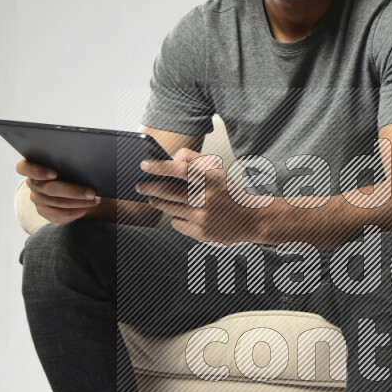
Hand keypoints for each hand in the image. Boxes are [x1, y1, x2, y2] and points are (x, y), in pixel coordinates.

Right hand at [16, 157, 100, 223]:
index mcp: (33, 164)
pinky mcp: (44, 211)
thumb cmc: (73, 166)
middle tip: (92, 192)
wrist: (76, 182)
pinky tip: (86, 208)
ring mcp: (36, 198)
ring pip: (55, 203)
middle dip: (72, 191)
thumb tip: (87, 162)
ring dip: (78, 202)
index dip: (37, 171)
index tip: (54, 174)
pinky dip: (74, 212)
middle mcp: (32, 182)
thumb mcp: (71, 160)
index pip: (23, 167)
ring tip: (95, 200)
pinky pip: (57, 215)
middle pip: (48, 189)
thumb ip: (70, 159)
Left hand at [134, 148, 264, 243]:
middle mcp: (206, 198)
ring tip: (155, 198)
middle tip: (141, 185)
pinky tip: (181, 214)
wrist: (250, 219)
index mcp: (211, 179)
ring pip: (168, 208)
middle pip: (168, 191)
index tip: (144, 165)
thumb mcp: (218, 171)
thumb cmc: (229, 193)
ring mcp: (203, 217)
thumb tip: (173, 158)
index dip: (160, 166)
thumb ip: (195, 160)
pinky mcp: (201, 233)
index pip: (181, 168)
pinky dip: (175, 217)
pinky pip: (176, 223)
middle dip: (149, 187)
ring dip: (158, 201)